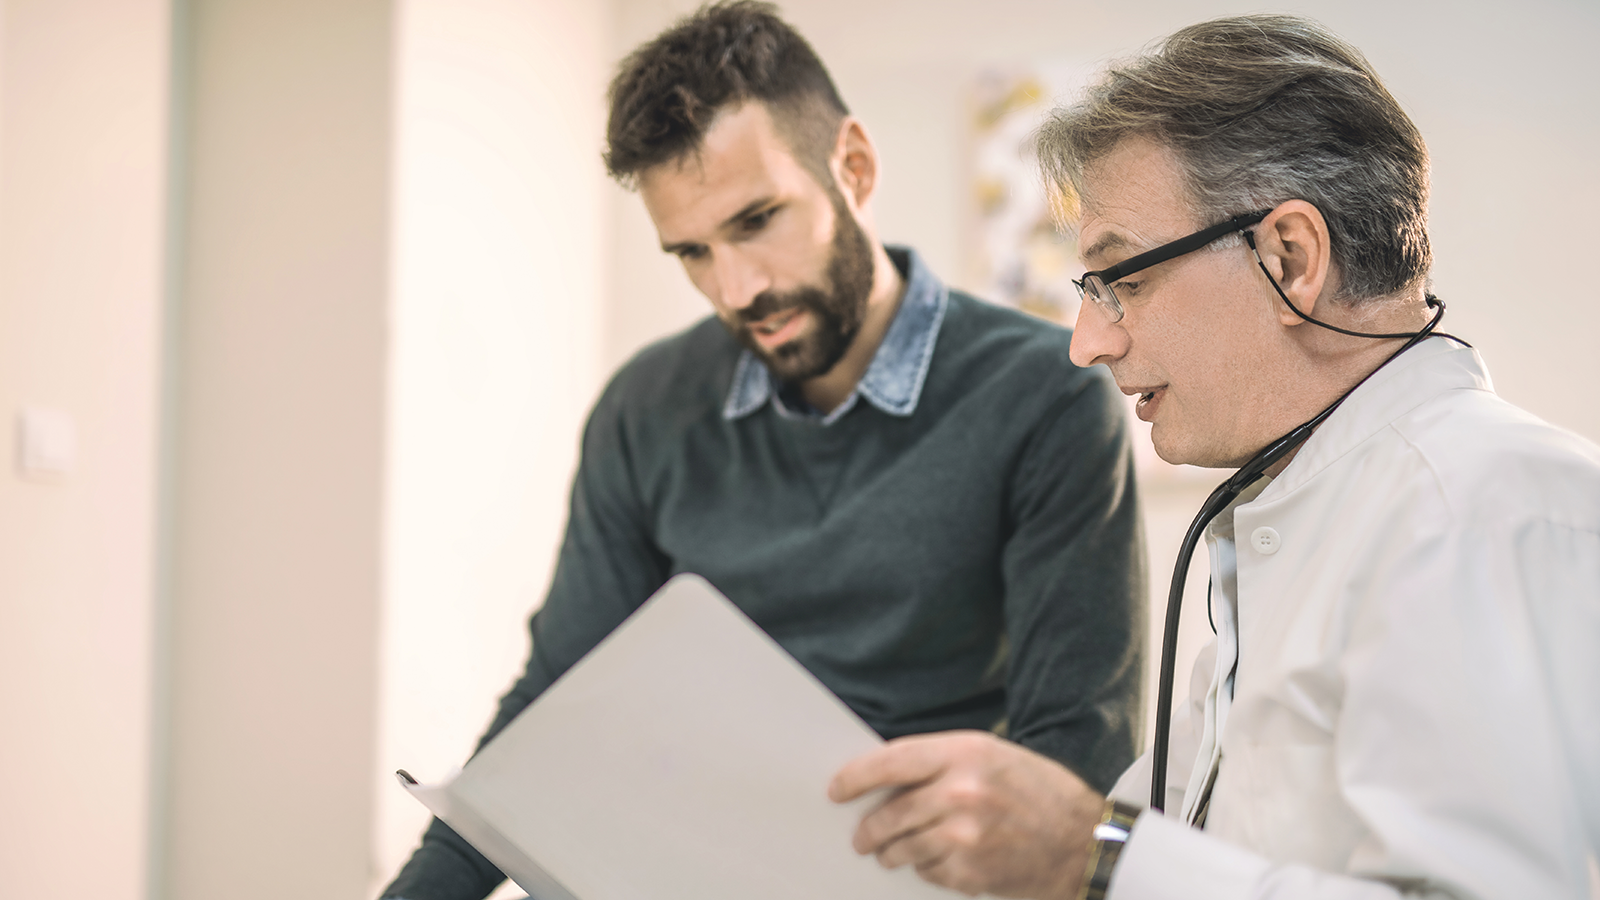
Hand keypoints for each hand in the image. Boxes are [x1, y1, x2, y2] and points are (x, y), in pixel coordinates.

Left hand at [828, 730, 1102, 898]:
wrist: (1086, 842)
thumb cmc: (1040, 794)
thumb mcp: (994, 757)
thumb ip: (943, 764)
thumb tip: (888, 783)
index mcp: (966, 753)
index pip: (891, 761)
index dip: (856, 777)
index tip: (837, 789)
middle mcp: (962, 792)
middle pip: (890, 813)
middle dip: (869, 829)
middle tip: (861, 837)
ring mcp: (966, 835)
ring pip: (903, 848)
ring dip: (891, 853)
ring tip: (890, 853)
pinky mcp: (971, 872)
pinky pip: (927, 872)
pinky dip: (926, 869)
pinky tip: (940, 861)